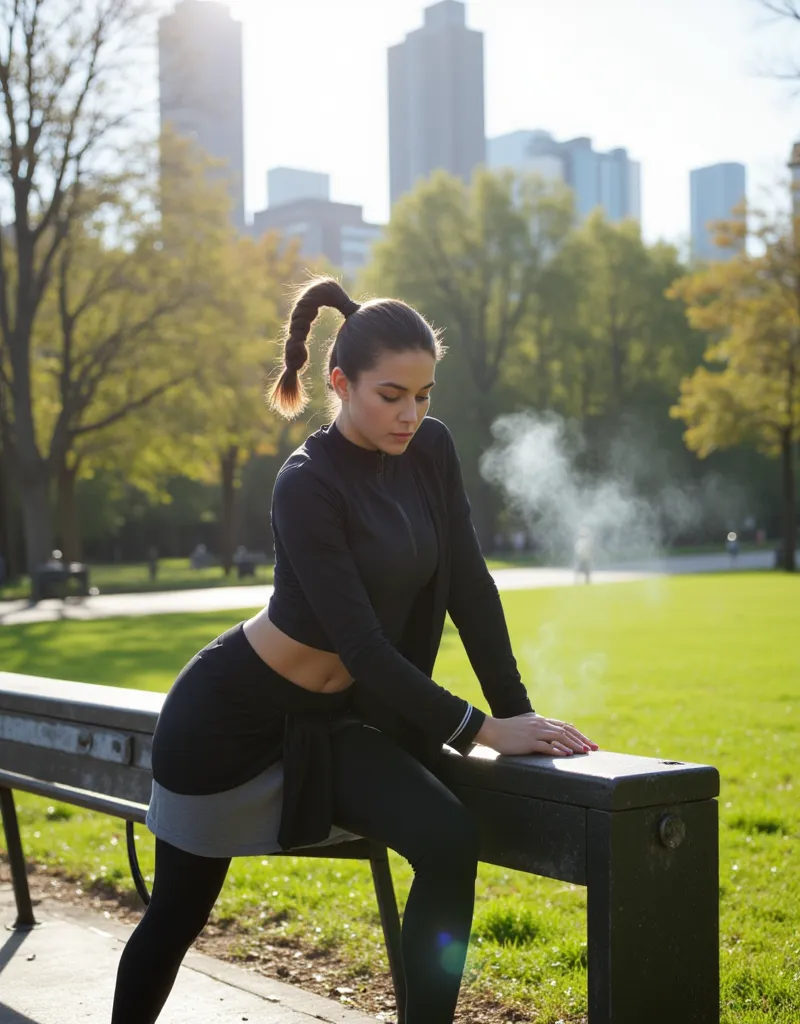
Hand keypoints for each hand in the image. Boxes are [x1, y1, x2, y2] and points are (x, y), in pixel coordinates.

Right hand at [476, 713, 598, 756]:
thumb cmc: (507, 730)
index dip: (579, 735)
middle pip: (566, 731)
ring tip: (585, 752)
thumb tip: (548, 736)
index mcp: (541, 721)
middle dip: (582, 740)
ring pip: (560, 737)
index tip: (589, 743)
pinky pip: (546, 746)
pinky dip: (557, 750)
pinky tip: (566, 754)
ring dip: (574, 745)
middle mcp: (540, 724)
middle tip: (594, 749)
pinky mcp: (528, 742)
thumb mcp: (526, 725)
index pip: (565, 726)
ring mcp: (535, 732)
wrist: (492, 730)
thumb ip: (537, 728)